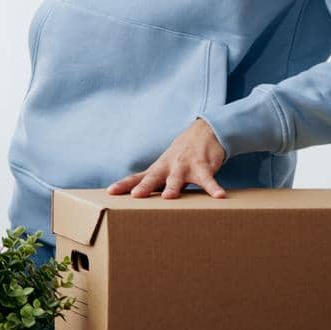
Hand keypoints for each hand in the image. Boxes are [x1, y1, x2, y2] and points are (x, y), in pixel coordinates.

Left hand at [107, 118, 227, 198]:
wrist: (204, 132)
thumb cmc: (181, 156)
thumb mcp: (164, 167)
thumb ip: (153, 181)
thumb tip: (135, 198)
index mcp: (158, 169)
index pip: (137, 177)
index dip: (123, 185)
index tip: (110, 192)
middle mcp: (169, 167)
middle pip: (154, 178)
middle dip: (144, 187)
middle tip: (136, 196)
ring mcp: (186, 166)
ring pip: (178, 178)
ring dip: (173, 187)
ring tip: (170, 197)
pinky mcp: (204, 166)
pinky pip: (209, 179)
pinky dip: (214, 187)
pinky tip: (219, 196)